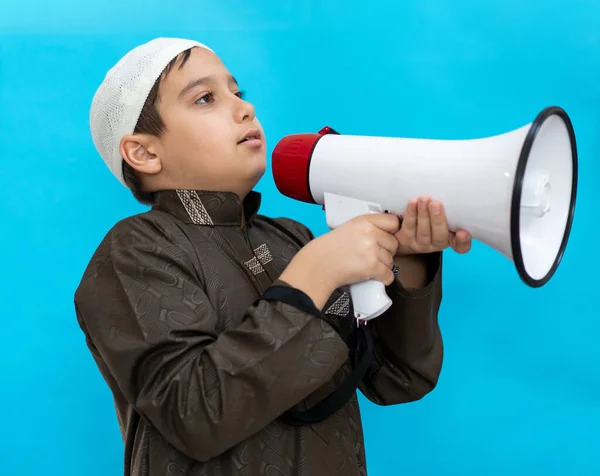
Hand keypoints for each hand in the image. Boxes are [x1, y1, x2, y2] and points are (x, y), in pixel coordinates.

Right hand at [280, 213, 399, 308]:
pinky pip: (389, 275)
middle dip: (386, 252)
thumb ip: (368, 228)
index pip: (393, 222)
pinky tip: (374, 277)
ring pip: (391, 261)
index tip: (386, 238)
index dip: (391, 232)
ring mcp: (371, 250)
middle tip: (373, 256)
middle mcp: (370, 233)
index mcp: (364, 221)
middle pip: (394, 244)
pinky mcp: (372, 267)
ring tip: (367, 267)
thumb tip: (388, 233)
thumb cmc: (330, 248)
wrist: (318, 265)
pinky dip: (384, 279)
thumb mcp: (348, 228)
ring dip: (383, 266)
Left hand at [394, 195, 471, 255]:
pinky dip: (411, 213)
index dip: (463, 241)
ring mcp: (421, 244)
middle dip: (438, 220)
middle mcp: (437, 244)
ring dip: (423, 214)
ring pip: (423, 231)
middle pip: (440, 236)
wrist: (406, 226)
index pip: (461, 246)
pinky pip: (409, 227)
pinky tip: (413, 202)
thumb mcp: (444, 214)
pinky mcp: (406, 240)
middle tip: (436, 204)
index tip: (463, 233)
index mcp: (451, 239)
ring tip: (424, 199)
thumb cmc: (432, 215)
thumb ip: (451, 209)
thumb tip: (455, 188)